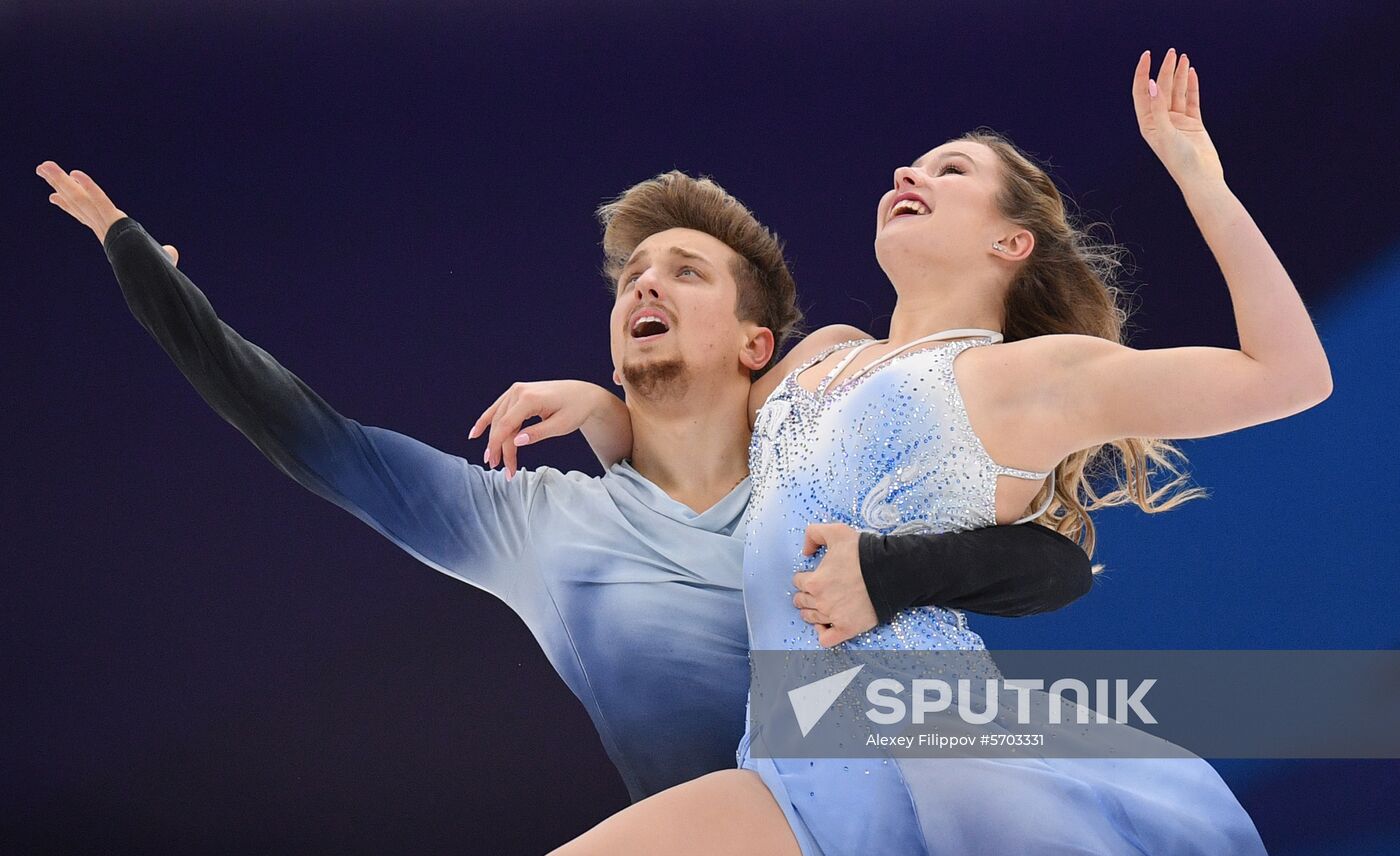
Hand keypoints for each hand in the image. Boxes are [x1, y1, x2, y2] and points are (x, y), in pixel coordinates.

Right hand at [37, 162, 179, 264]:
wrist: (153, 278)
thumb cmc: (156, 271)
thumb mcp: (160, 257)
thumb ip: (165, 252)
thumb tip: (173, 252)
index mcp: (110, 234)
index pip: (84, 216)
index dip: (69, 206)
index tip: (53, 197)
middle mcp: (103, 228)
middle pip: (77, 202)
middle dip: (59, 186)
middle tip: (42, 170)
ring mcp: (105, 224)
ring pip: (80, 199)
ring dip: (61, 181)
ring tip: (44, 166)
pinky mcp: (114, 220)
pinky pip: (100, 200)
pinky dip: (89, 187)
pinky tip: (76, 173)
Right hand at [470, 380, 627, 477]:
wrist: (583, 394)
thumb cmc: (576, 409)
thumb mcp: (562, 425)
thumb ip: (539, 433)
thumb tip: (516, 441)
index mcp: (530, 398)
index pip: (506, 425)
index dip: (499, 447)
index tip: (500, 465)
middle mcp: (519, 391)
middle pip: (501, 424)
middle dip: (499, 448)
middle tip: (503, 470)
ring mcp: (516, 391)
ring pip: (497, 418)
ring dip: (492, 439)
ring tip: (491, 459)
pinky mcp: (517, 393)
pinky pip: (498, 409)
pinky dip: (487, 421)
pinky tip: (476, 433)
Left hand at [792, 523, 877, 647]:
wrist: (891, 571)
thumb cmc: (864, 552)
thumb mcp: (837, 531)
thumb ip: (814, 533)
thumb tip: (805, 551)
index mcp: (814, 581)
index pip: (798, 582)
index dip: (805, 577)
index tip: (814, 575)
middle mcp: (821, 601)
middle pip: (802, 601)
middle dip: (806, 595)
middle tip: (817, 590)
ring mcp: (834, 617)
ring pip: (811, 619)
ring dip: (811, 612)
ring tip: (820, 606)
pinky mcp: (848, 628)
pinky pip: (826, 640)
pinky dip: (823, 634)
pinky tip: (826, 625)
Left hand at [1132, 49, 1223, 183]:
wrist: (1201, 177)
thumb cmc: (1179, 160)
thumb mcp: (1165, 132)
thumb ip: (1158, 108)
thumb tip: (1150, 85)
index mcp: (1148, 124)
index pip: (1142, 93)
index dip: (1143, 73)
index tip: (1147, 55)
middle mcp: (1161, 121)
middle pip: (1161, 89)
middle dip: (1165, 69)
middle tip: (1172, 52)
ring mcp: (1177, 121)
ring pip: (1177, 92)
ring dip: (1179, 74)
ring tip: (1183, 57)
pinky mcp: (1193, 123)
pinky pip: (1191, 99)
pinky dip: (1191, 86)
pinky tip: (1191, 72)